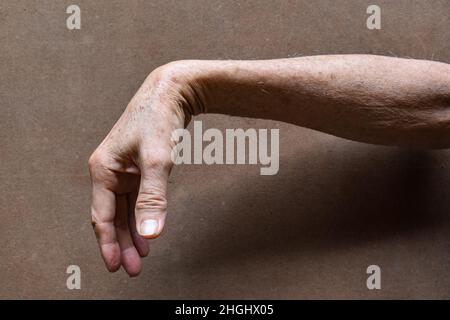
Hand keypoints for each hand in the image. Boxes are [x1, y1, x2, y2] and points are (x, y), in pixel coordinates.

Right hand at [88, 62, 198, 275]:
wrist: (171, 92)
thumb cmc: (159, 120)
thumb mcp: (157, 160)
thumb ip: (154, 198)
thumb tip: (151, 234)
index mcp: (103, 170)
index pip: (102, 216)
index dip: (109, 243)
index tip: (116, 266)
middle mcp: (109, 172)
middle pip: (112, 217)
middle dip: (121, 244)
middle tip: (132, 269)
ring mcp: (123, 170)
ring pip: (124, 210)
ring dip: (132, 233)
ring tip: (141, 257)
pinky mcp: (137, 168)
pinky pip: (135, 199)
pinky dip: (140, 217)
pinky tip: (148, 231)